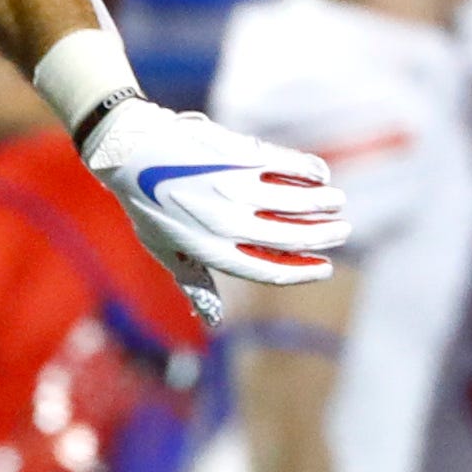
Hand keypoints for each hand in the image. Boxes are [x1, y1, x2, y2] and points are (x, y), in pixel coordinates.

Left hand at [78, 96, 342, 326]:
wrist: (129, 149)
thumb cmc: (146, 203)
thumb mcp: (165, 248)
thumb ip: (194, 282)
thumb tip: (212, 321)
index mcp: (212, 250)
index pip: (270, 269)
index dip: (302, 271)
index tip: (324, 267)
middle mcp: (227, 222)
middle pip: (292, 236)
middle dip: (323, 236)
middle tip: (342, 230)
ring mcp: (235, 187)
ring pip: (297, 202)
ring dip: (324, 203)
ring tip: (337, 201)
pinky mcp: (240, 155)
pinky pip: (288, 165)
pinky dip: (309, 170)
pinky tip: (319, 173)